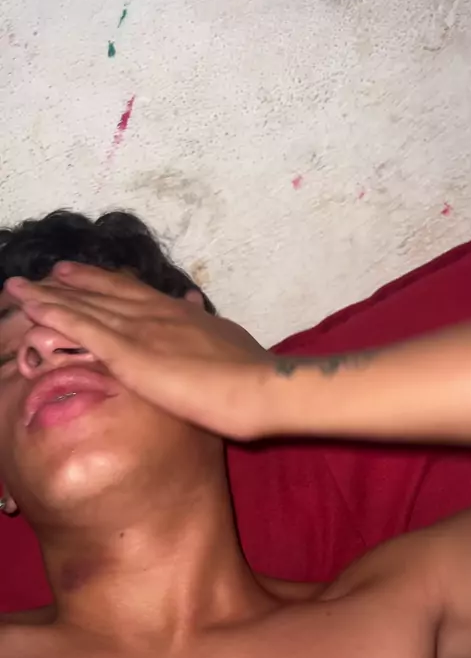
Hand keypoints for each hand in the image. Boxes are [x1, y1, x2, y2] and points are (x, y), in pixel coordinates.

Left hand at [5, 264, 276, 439]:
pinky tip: (31, 306)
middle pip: (107, 292)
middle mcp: (155, 312)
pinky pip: (82, 329)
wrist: (259, 386)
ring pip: (86, 305)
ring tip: (22, 285)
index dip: (108, 283)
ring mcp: (140, 329)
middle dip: (76, 282)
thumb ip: (205, 323)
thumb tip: (194, 304)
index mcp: (179, 312)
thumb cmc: (251, 372)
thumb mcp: (228, 338)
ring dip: (51, 294)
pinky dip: (54, 314)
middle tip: (51, 271)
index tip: (87, 275)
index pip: (136, 293)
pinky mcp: (128, 352)